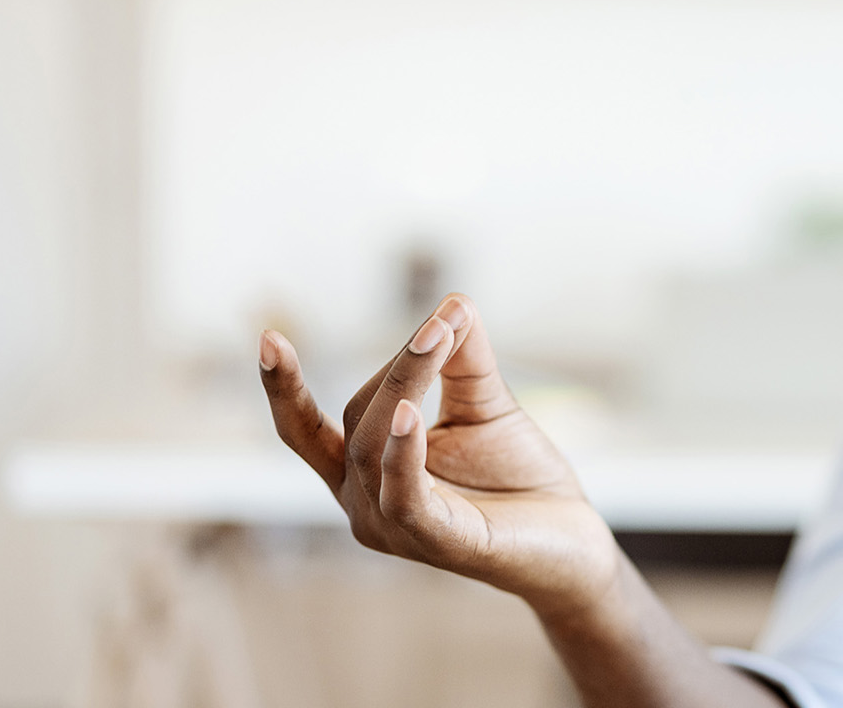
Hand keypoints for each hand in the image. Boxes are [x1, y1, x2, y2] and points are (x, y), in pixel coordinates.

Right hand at [258, 294, 621, 615]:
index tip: (267, 337)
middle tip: (443, 321)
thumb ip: (462, 357)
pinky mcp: (436, 542)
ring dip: (404, 388)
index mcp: (364, 474)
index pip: (306, 431)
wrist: (575, 542)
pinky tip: (411, 416)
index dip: (283, 390)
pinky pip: (406, 496)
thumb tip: (453, 300)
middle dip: (398, 367)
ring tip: (435, 338)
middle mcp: (365, 506)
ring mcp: (395, 528)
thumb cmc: (520, 478)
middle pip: (357, 423)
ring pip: (375, 450)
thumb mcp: (483, 404)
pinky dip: (404, 454)